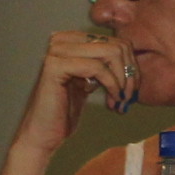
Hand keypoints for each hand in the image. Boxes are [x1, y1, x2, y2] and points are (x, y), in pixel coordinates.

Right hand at [14, 30, 139, 156]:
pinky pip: (97, 67)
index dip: (130, 66)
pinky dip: (111, 85)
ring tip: (120, 100)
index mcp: (70, 40)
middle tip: (129, 96)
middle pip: (116, 45)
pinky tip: (112, 101)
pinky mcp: (55, 66)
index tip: (131, 89)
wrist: (43, 134)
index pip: (116, 41)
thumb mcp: (89, 81)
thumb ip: (104, 64)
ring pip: (110, 54)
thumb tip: (130, 55)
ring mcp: (56, 51)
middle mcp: (61, 40)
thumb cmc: (65, 111)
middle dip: (129, 73)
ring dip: (122, 80)